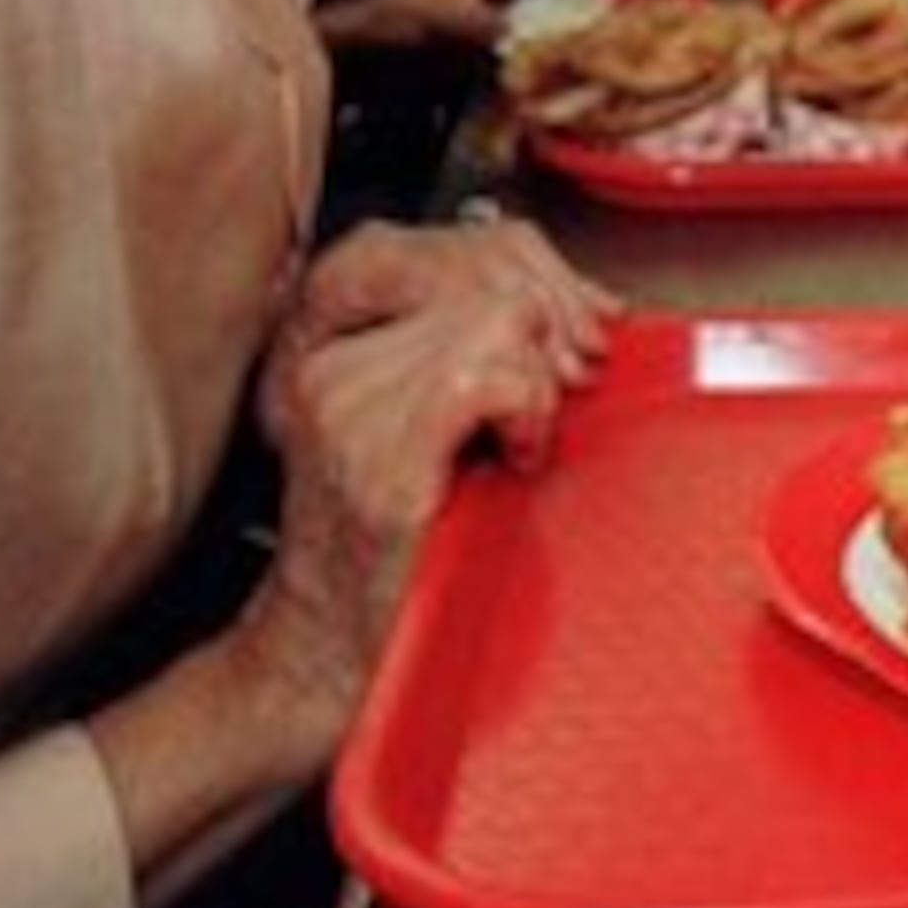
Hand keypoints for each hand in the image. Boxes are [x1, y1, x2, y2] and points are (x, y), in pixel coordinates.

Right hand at [228, 217, 621, 761]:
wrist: (329, 657)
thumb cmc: (396, 557)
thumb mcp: (437, 430)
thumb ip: (479, 356)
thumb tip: (578, 307)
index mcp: (337, 346)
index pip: (453, 250)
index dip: (534, 275)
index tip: (576, 324)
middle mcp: (334, 369)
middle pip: (485, 279)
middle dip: (553, 324)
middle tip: (568, 387)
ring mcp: (351, 410)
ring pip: (494, 321)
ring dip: (540, 378)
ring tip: (526, 434)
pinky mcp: (381, 459)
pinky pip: (488, 377)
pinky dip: (528, 409)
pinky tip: (519, 452)